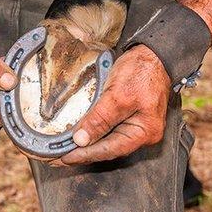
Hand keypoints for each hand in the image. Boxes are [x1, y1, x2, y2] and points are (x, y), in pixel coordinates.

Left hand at [59, 45, 170, 164]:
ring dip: (87, 144)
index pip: (109, 150)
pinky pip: (109, 129)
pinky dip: (93, 132)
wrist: (152, 53)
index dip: (85, 155)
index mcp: (144, 132)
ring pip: (107, 140)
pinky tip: (79, 135)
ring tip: (65, 148)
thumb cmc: (143, 70)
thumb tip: (81, 139)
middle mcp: (142, 133)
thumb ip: (99, 119)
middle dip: (83, 152)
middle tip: (59, 157)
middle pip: (108, 148)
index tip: (64, 158)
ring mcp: (136, 125)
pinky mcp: (129, 116)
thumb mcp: (117, 95)